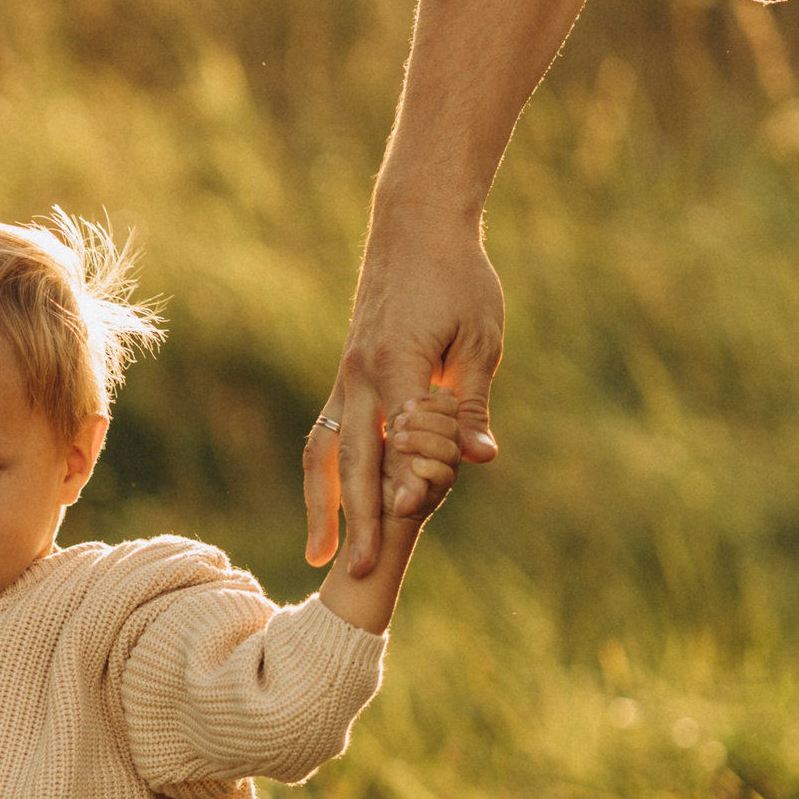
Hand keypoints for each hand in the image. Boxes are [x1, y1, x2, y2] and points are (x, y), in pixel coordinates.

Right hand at [303, 210, 501, 574]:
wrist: (414, 227)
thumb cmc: (459, 278)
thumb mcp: (481, 339)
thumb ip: (471, 405)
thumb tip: (481, 461)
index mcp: (397, 364)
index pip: (402, 439)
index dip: (408, 481)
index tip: (415, 522)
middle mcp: (360, 376)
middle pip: (349, 460)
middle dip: (353, 518)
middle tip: (353, 571)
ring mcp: (347, 378)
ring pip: (323, 452)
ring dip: (321, 505)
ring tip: (317, 553)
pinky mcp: (347, 377)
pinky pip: (328, 434)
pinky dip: (325, 475)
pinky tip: (329, 506)